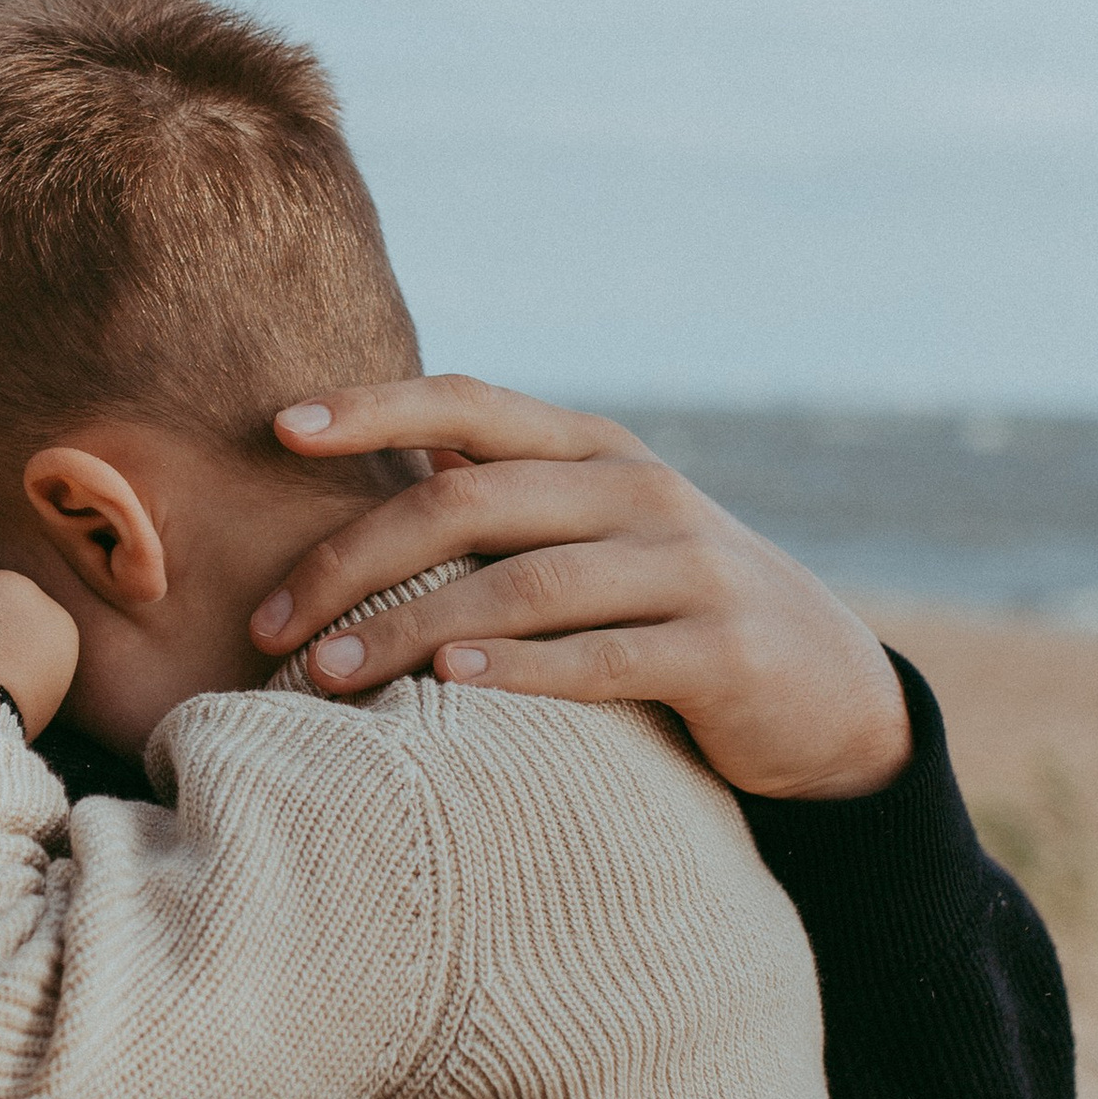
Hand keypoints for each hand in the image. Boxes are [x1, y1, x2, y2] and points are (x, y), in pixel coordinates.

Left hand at [250, 381, 910, 801]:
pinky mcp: (720, 651)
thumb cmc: (675, 609)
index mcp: (596, 452)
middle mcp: (639, 491)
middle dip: (353, 558)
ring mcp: (687, 567)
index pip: (470, 404)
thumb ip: (511, 495)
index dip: (375, 406)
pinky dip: (520, 670)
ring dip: (413, 629)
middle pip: (470, 502)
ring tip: (326, 673)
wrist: (829, 694)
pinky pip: (603, 658)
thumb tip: (398, 452)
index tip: (279, 426)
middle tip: (268, 626)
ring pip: (523, 586)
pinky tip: (448, 687)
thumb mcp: (600, 533)